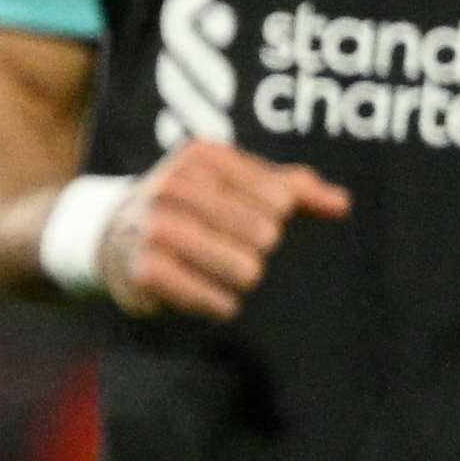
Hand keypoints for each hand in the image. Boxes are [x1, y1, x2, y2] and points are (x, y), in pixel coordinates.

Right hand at [102, 138, 350, 319]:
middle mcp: (174, 185)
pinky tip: (218, 298)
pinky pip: (213, 298)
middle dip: (260, 249)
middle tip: (239, 249)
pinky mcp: (146, 271)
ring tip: (233, 274)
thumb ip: (294, 189)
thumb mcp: (240, 186)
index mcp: (203, 157)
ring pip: (244, 268)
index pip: (279, 197)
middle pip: (264, 233)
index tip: (261, 220)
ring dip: (244, 278)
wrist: (117, 235)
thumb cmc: (198, 208)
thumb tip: (341, 204)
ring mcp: (156, 228)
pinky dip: (222, 303)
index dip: (279, 216)